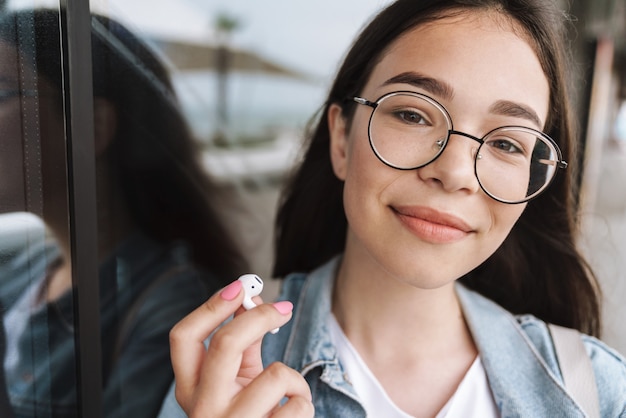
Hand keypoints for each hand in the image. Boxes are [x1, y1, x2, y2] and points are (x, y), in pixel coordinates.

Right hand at [169, 279, 313, 416]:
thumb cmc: (249, 415)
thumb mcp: (237, 381)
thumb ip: (241, 343)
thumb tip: (250, 299)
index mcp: (190, 389)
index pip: (183, 337)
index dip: (211, 306)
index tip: (240, 287)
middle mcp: (203, 410)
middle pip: (224, 345)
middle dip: (259, 317)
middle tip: (282, 309)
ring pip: (273, 376)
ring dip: (293, 377)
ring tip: (293, 390)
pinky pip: (297, 407)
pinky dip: (304, 403)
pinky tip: (295, 412)